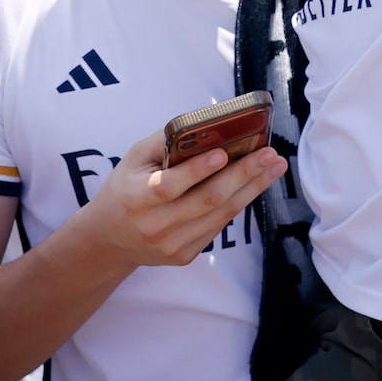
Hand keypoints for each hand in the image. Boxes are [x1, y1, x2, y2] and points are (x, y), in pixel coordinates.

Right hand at [68, 130, 282, 272]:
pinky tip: (255, 184)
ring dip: (252, 189)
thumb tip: (209, 124)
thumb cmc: (124, 189)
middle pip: (206, 201)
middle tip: (270, 155)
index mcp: (135, 198)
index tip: (223, 153)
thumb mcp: (133, 159)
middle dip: (243, 175)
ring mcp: (171, 246)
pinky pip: (218, 227)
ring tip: (274, 167)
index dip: (197, 171)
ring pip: (219, 216)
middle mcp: (154, 226)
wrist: (107, 241)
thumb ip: (166, 142)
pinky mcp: (184, 256)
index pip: (168, 187)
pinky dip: (238, 203)